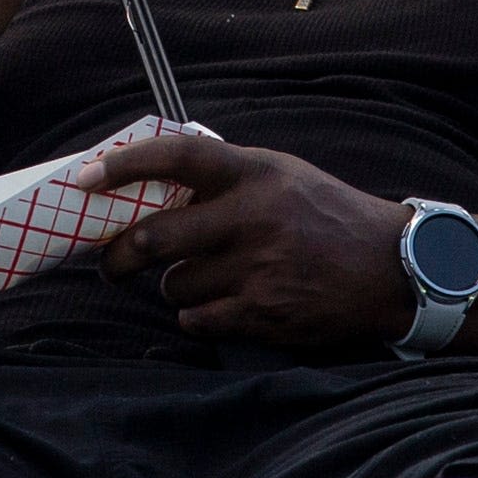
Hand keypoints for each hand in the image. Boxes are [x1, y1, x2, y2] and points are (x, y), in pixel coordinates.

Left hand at [85, 128, 417, 351]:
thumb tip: (153, 176)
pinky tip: (226, 304)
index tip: (85, 178)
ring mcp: (257, 268)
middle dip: (118, 257)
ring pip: (175, 284)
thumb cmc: (328, 216)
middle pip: (153, 238)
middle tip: (109, 264)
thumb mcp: (282, 175)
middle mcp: (254, 217)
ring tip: (211, 279)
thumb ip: (226, 174)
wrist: (392, 269)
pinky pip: (197, 319)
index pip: (176, 158)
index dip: (123, 166)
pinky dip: (199, 316)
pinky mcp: (263, 313)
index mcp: (255, 173)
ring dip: (177, 286)